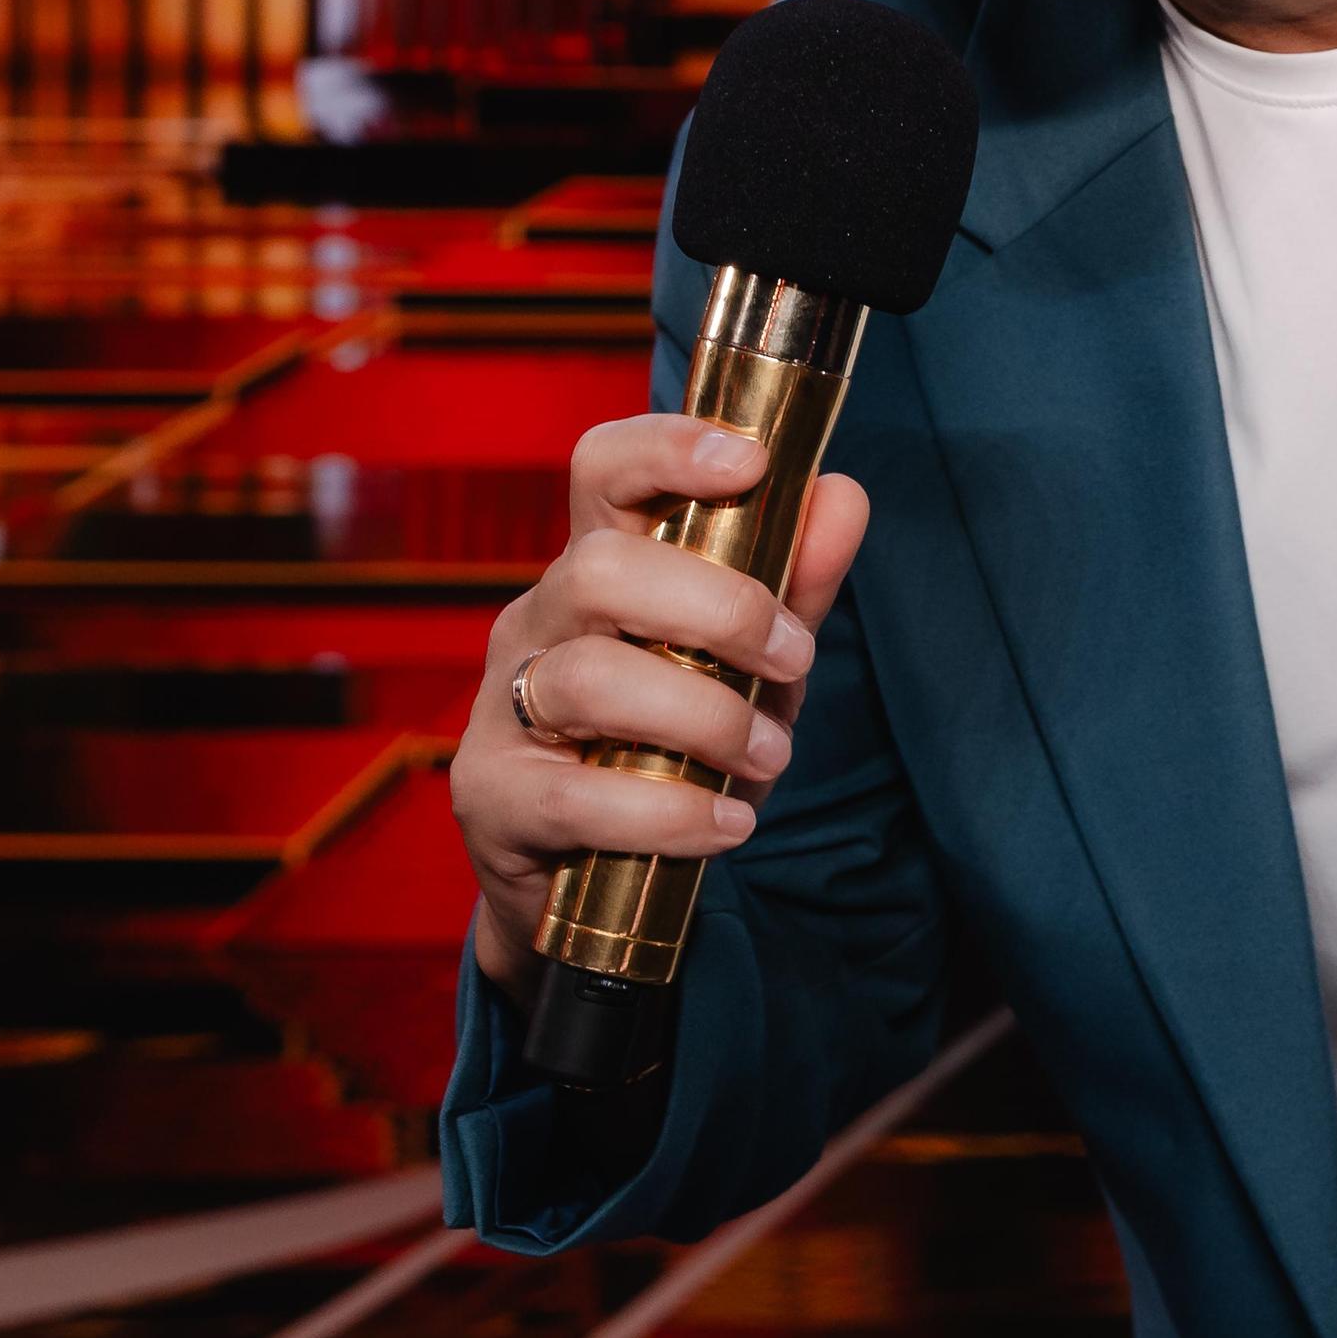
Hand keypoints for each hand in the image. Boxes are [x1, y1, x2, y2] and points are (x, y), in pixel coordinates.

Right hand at [456, 418, 871, 993]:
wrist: (595, 888)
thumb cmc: (672, 753)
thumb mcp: (751, 669)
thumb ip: (793, 587)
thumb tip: (842, 496)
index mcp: (596, 569)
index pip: (603, 471)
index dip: (668, 449)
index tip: (751, 462)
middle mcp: (538, 622)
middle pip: (600, 568)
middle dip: (717, 607)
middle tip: (792, 657)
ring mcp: (503, 708)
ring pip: (590, 679)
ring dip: (706, 717)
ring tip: (771, 757)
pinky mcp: (494, 797)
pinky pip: (578, 798)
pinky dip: (672, 813)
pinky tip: (728, 824)